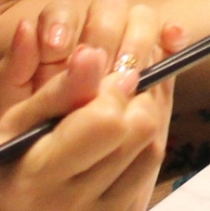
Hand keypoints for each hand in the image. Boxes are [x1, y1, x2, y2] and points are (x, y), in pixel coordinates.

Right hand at [0, 1, 175, 210]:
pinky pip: (150, 171)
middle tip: (106, 99)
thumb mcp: (16, 124)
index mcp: (38, 176)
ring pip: (153, 147)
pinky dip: (142, 148)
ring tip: (108, 121)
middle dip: (130, 103)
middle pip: (140, 129)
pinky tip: (116, 144)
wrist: (15, 206)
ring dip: (138, 124)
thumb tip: (93, 55)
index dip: (110, 90)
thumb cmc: (8, 158)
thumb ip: (58, 91)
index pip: (107, 121)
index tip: (99, 81)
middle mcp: (71, 202)